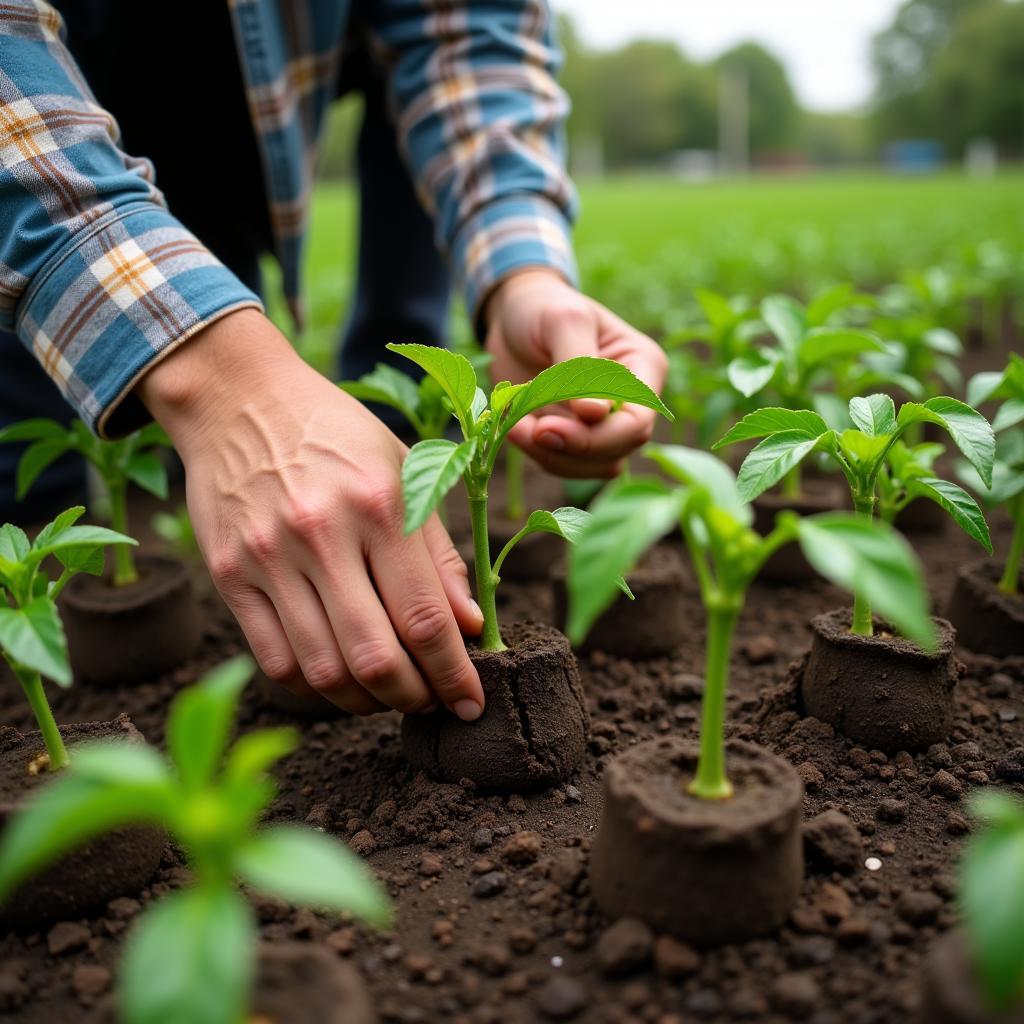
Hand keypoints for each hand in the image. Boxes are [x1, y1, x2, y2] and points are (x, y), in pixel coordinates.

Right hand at [136, 310, 484, 718]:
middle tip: (432, 701)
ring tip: (389, 693)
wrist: (241, 399)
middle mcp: (321, 534)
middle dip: (414, 697)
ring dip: (366, 703)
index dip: (454, 674)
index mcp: (379, 505)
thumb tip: (471, 627)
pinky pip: (275, 662)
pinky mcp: (228, 575)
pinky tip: (340, 677)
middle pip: (375, 658)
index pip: (425, 617)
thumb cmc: (338, 435)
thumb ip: (439, 554)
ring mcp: (268, 558)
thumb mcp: (404, 471)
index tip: (471, 703)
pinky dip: (315, 688)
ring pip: (324, 672)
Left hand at [484, 269, 667, 477]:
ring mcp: (602, 425)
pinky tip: (512, 428)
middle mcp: (631, 403)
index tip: (547, 426)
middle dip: (570, 448)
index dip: (598, 436)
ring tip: (513, 426)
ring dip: (550, 456)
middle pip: (617, 450)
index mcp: (643, 369)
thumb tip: (594, 414)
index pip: (636, 422)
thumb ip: (579, 364)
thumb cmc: (543, 308)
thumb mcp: (562, 321)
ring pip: (591, 467)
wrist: (512, 317)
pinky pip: (562, 464)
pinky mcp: (572, 437)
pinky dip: (536, 454)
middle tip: (528, 429)